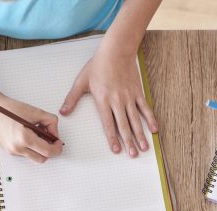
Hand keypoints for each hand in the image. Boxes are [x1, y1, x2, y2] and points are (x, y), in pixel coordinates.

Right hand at [0, 91, 62, 163]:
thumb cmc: (9, 109)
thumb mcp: (35, 112)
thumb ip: (50, 122)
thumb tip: (55, 134)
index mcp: (24, 139)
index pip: (48, 152)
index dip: (57, 148)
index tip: (58, 143)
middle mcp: (17, 148)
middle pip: (42, 158)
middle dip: (48, 150)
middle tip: (49, 138)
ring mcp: (12, 151)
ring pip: (33, 156)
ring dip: (38, 148)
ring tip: (36, 133)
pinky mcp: (8, 151)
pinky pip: (25, 153)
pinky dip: (30, 147)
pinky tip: (27, 134)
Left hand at [60, 43, 157, 157]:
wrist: (116, 50)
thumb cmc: (98, 65)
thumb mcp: (81, 81)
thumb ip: (72, 99)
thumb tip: (62, 112)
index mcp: (103, 100)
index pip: (108, 124)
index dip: (112, 138)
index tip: (116, 150)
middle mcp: (117, 101)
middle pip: (124, 125)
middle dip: (128, 142)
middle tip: (133, 155)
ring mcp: (129, 97)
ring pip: (135, 119)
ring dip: (140, 135)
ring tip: (144, 148)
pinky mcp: (137, 92)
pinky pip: (145, 108)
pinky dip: (150, 119)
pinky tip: (154, 130)